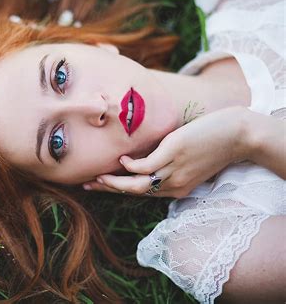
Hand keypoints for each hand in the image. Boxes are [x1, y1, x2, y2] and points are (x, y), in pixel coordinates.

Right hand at [83, 106, 251, 197]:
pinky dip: (130, 165)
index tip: (99, 186)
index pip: (142, 193)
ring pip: (137, 184)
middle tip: (88, 185)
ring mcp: (173, 171)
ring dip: (114, 182)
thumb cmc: (213, 144)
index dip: (119, 191)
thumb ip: (167, 163)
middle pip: (135, 192)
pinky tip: (121, 159)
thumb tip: (144, 158)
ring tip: (98, 177)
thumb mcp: (188, 160)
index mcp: (176, 188)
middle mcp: (174, 185)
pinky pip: (145, 166)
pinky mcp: (173, 155)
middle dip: (109, 189)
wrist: (238, 134)